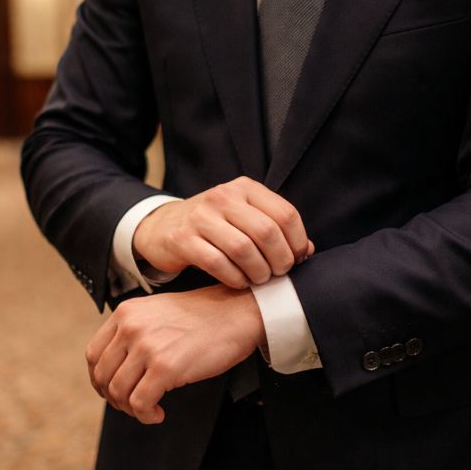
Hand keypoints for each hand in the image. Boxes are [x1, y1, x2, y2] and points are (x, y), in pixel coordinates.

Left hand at [85, 285, 263, 423]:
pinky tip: (159, 413)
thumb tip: (115, 369)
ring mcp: (147, 347)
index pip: (93, 355)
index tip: (112, 391)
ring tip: (148, 410)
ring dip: (130, 409)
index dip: (99, 380)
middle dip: (114, 398)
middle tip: (132, 406)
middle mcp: (131, 327)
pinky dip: (146, 415)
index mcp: (126, 313)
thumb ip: (133, 332)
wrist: (236, 314)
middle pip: (103, 376)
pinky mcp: (165, 367)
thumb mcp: (158, 313)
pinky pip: (140, 403)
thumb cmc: (203, 318)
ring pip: (118, 392)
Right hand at [133, 177, 314, 287]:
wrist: (163, 226)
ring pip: (243, 249)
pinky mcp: (183, 239)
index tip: (297, 259)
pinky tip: (240, 281)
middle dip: (280, 259)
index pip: (285, 214)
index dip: (297, 242)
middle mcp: (223, 197)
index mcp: (244, 188)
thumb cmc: (214, 225)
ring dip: (258, 271)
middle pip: (267, 232)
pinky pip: (218, 263)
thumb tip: (307, 251)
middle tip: (279, 273)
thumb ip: (275, 228)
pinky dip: (235, 278)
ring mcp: (201, 217)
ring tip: (259, 279)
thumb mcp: (244, 217)